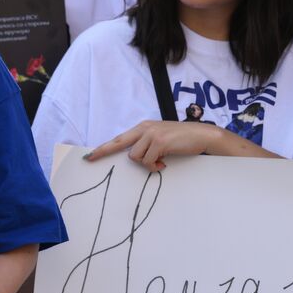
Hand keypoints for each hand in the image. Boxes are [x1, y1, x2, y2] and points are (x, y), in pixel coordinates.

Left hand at [84, 120, 219, 171]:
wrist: (202, 134)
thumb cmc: (182, 139)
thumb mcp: (161, 138)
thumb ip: (147, 144)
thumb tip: (135, 158)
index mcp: (144, 127)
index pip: (120, 138)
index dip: (105, 147)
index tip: (90, 155)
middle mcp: (145, 128)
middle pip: (119, 143)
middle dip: (103, 151)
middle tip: (90, 158)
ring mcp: (151, 134)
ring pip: (135, 157)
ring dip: (146, 163)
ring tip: (160, 160)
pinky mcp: (159, 141)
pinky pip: (148, 161)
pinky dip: (155, 165)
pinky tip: (164, 162)